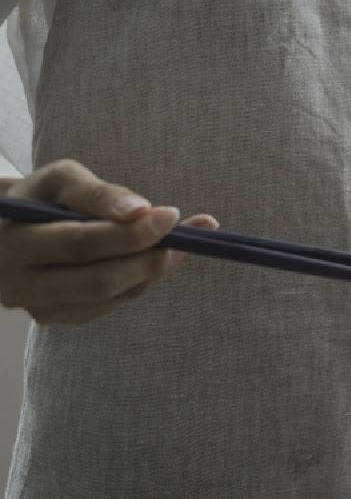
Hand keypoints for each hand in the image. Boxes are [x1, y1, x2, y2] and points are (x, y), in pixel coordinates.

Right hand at [0, 159, 217, 323]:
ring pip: (108, 297)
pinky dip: (138, 282)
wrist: (9, 229)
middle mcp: (20, 283)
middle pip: (98, 280)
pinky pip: (109, 305)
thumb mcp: (59, 180)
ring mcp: (38, 308)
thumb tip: (139, 210)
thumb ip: (95, 192)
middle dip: (148, 258)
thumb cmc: (39, 198)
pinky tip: (155, 260)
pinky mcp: (58, 318)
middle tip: (185, 238)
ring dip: (151, 272)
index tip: (170, 215)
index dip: (130, 233)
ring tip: (180, 246)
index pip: (81, 243)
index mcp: (13, 241)